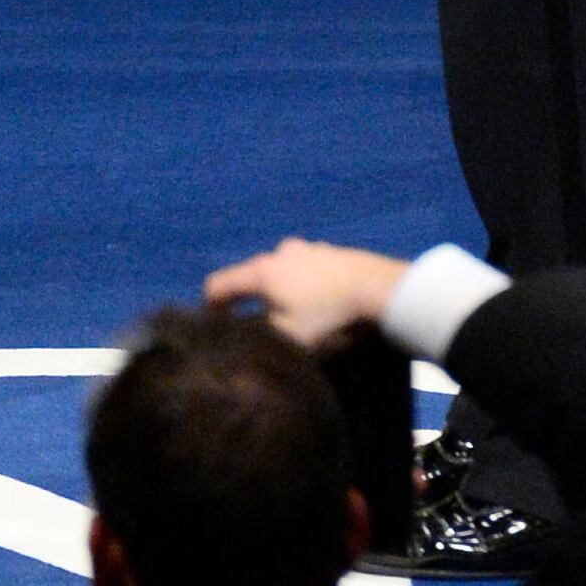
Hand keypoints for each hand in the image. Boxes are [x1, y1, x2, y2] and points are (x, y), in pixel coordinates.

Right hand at [202, 238, 407, 347]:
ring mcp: (306, 249)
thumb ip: (260, 333)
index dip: (210, 305)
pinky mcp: (329, 252)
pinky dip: (302, 284)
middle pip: (251, 276)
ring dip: (278, 290)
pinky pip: (304, 270)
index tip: (213, 324)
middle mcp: (278, 253)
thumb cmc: (325, 314)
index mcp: (261, 272)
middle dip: (248, 299)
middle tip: (256, 324)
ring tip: (292, 313)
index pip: (220, 283)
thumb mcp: (287, 336)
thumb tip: (242, 335)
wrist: (375, 287)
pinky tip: (317, 301)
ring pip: (280, 271)